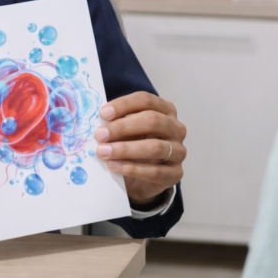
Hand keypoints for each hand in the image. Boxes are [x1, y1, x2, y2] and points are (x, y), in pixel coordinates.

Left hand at [94, 91, 185, 207]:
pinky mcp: (176, 174)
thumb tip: (99, 119)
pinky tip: (114, 166)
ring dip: (125, 149)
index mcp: (165, 110)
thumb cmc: (134, 145)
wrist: (143, 178)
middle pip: (152, 120)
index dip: (124, 105)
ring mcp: (179, 151)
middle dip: (123, 127)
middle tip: (100, 134)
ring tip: (104, 152)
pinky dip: (131, 168)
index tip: (103, 113)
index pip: (146, 100)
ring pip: (154, 147)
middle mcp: (176, 128)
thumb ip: (116, 122)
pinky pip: (154, 171)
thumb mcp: (126, 130)